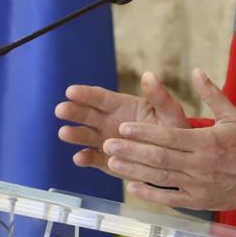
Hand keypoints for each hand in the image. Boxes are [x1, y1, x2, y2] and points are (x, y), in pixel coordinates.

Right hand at [55, 71, 188, 176]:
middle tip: (61, 109)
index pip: (100, 97)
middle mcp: (109, 122)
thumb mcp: (170, 112)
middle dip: (73, 111)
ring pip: (85, 136)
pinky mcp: (106, 161)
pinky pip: (93, 158)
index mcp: (122, 106)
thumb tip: (150, 75)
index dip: (86, 94)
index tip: (71, 91)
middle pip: (87, 114)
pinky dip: (85, 159)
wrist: (174, 158)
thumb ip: (159, 96)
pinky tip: (79, 158)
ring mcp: (106, 141)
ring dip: (74, 134)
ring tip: (64, 133)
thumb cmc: (172, 129)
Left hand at [104, 68, 235, 210]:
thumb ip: (212, 94)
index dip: (144, 132)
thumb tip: (196, 71)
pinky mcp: (196, 201)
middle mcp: (199, 164)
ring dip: (134, 170)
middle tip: (109, 143)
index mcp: (206, 142)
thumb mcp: (232, 116)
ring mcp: (196, 185)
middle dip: (132, 150)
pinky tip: (131, 187)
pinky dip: (149, 194)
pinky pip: (169, 198)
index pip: (169, 136)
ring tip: (112, 161)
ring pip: (160, 177)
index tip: (123, 127)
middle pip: (160, 157)